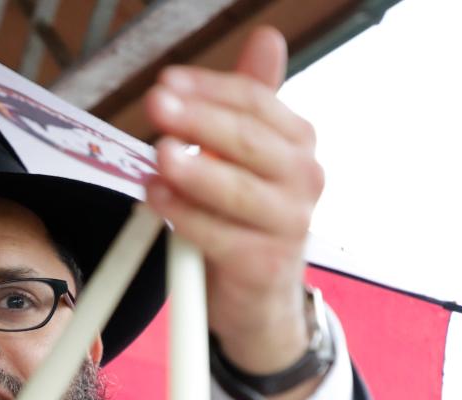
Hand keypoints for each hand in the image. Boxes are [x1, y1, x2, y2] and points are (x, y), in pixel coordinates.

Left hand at [144, 25, 324, 384]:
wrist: (259, 299)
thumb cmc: (247, 220)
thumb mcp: (249, 157)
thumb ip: (252, 103)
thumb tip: (266, 38)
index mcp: (297, 144)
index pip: (255, 102)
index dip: (209, 90)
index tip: (166, 82)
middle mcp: (303, 179)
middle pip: (248, 140)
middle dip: (198, 120)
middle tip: (157, 105)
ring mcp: (289, 224)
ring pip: (237, 190)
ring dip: (193, 170)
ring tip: (159, 155)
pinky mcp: (264, 264)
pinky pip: (218, 235)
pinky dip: (185, 217)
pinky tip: (158, 200)